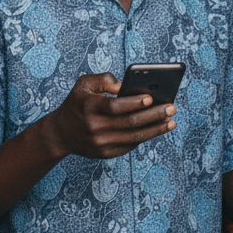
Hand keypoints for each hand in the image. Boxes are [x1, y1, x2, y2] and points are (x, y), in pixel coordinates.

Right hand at [41, 72, 175, 159]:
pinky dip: (145, 137)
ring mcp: (100, 143)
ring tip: (171, 121)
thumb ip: (104, 79)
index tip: (151, 97)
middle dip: (154, 115)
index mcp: (88, 107)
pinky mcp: (106, 153)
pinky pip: (130, 145)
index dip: (134, 103)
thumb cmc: (77, 103)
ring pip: (134, 137)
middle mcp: (94, 127)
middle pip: (129, 123)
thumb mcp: (83, 84)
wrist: (60, 133)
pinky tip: (158, 129)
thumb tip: (126, 86)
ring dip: (155, 129)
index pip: (114, 107)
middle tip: (171, 108)